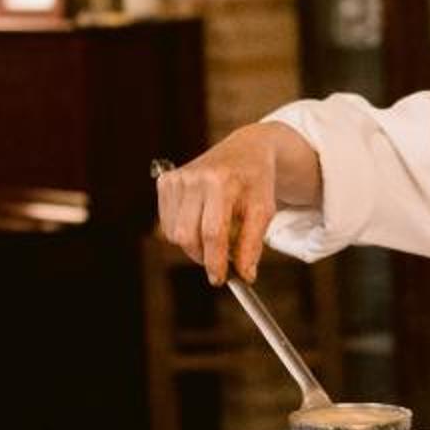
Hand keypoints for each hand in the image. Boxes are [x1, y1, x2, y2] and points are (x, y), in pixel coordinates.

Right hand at [156, 127, 285, 283]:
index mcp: (221, 182)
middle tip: (219, 260)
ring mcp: (176, 178)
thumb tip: (245, 275)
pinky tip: (200, 221)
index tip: (220, 279)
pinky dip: (182, 232)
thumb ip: (252, 244)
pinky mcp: (165, 181)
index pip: (212, 232)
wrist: (245, 150)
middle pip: (188, 236)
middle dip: (202, 256)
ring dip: (193, 245)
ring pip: (174, 234)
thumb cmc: (256, 183)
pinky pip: (167, 225)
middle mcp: (195, 177)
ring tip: (214, 233)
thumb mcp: (264, 211)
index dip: (214, 261)